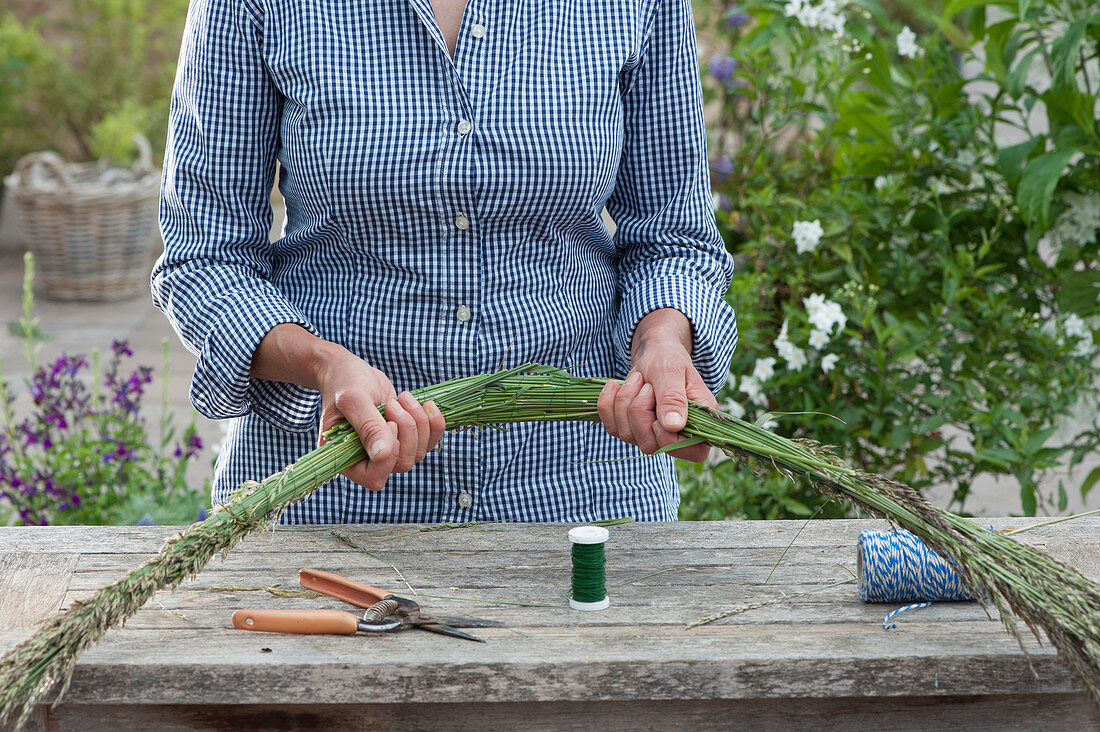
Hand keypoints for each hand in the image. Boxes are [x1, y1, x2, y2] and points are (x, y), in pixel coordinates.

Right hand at [252, 324, 445, 490]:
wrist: (350, 371)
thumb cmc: (345, 383)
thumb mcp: (353, 400)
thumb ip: (368, 426)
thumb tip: (382, 455)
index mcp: (346, 458)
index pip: (375, 477)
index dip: (389, 452)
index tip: (388, 422)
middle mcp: (368, 460)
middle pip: (402, 463)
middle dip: (406, 430)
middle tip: (393, 403)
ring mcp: (388, 450)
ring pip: (418, 453)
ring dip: (418, 422)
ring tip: (402, 397)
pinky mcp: (404, 438)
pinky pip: (429, 442)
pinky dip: (434, 423)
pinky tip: (427, 404)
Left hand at [597, 309, 714, 461]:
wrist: (652, 354)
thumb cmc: (668, 360)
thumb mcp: (671, 372)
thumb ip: (673, 398)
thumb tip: (673, 426)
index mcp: (701, 422)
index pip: (693, 452)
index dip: (669, 436)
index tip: (657, 407)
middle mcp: (678, 434)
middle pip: (650, 444)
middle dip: (640, 410)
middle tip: (647, 385)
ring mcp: (651, 435)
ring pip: (627, 435)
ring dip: (625, 401)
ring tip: (637, 379)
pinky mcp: (631, 430)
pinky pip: (611, 427)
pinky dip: (608, 403)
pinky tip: (615, 386)